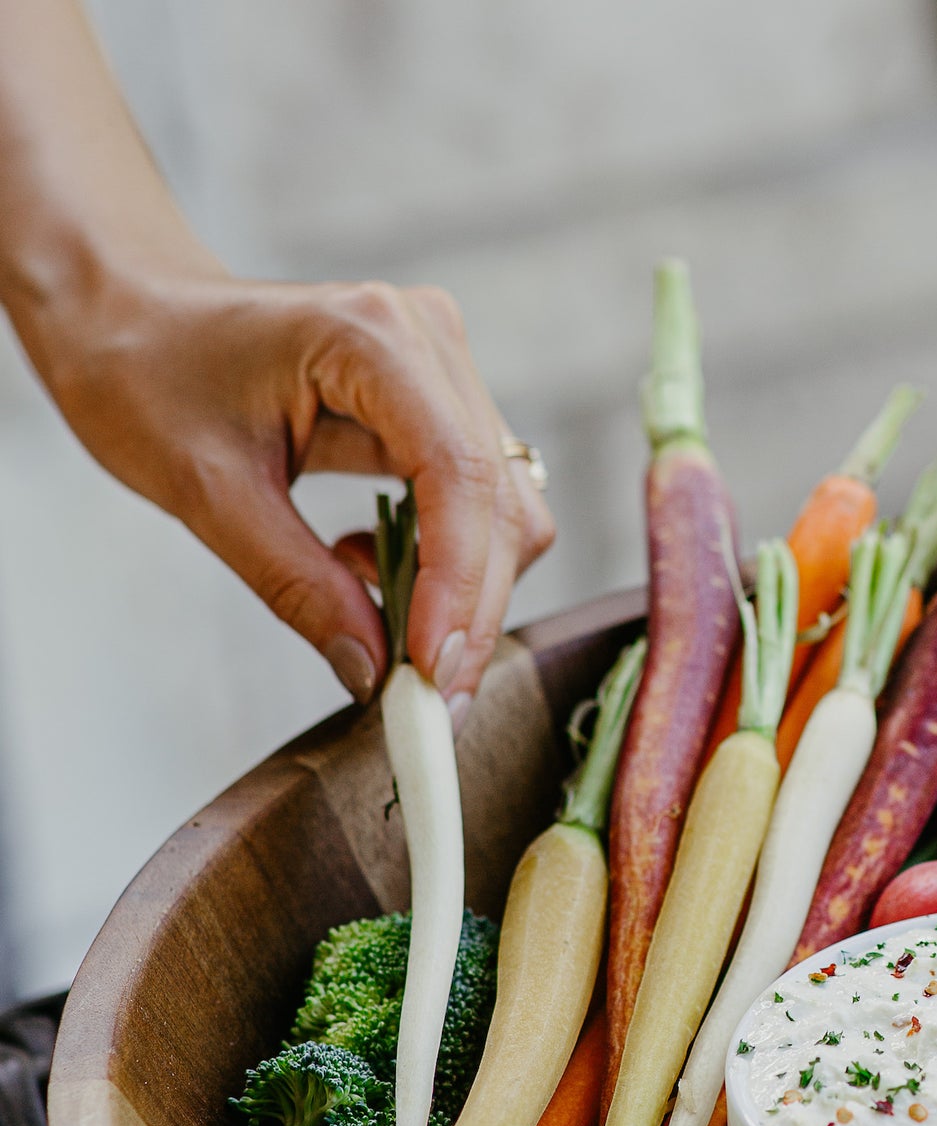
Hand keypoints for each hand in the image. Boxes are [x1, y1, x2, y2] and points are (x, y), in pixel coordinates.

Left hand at [27, 265, 552, 710]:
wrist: (126, 312)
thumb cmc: (144, 372)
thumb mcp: (205, 491)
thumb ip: (297, 585)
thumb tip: (373, 674)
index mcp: (370, 336)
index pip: (456, 474)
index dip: (457, 584)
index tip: (430, 670)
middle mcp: (428, 341)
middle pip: (499, 504)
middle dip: (470, 611)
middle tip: (426, 696)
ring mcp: (444, 370)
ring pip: (506, 513)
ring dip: (463, 591)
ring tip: (380, 612)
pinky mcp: (442, 405)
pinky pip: (482, 505)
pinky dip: (447, 563)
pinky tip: (371, 563)